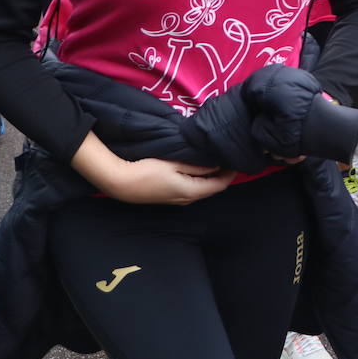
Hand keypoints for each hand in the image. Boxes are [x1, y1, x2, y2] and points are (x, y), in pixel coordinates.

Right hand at [100, 157, 235, 204]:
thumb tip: (217, 165)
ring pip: (202, 190)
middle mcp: (188, 200)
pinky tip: (199, 169)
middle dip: (222, 175)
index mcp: (192, 192)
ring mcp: (178, 201)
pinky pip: (192, 190)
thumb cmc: (147, 171)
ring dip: (211, 178)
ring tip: (216, 160)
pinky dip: (200, 181)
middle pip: (212, 189)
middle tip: (228, 157)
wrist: (121, 184)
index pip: (219, 185)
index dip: (230, 173)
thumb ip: (197, 166)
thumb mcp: (175, 164)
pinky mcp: (170, 198)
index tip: (236, 159)